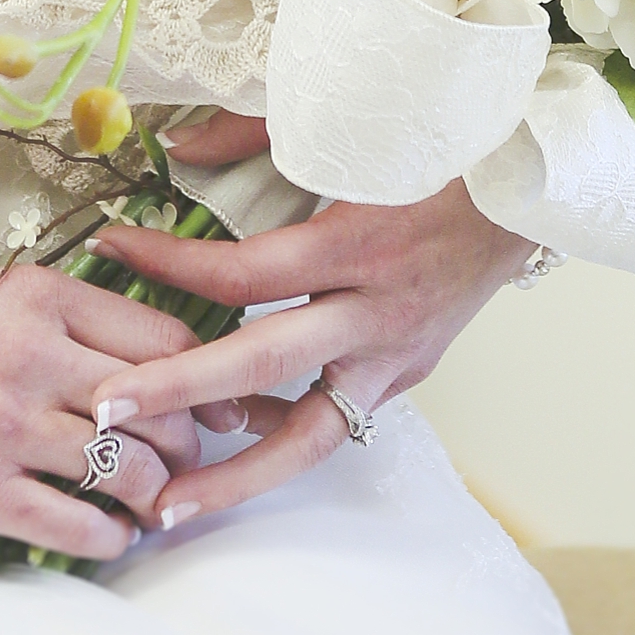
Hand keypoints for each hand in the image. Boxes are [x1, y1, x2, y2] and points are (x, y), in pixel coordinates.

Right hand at [0, 260, 208, 560]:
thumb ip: (50, 312)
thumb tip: (127, 349)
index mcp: (33, 297)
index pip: (160, 335)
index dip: (198, 373)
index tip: (208, 397)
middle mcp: (28, 356)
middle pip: (160, 402)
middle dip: (188, 437)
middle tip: (189, 456)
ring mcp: (1, 427)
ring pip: (125, 467)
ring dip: (153, 492)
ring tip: (152, 501)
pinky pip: (74, 526)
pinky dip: (109, 538)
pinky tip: (110, 536)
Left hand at [84, 113, 536, 526]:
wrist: (528, 189)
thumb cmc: (435, 149)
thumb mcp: (351, 127)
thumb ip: (254, 134)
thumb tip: (174, 146)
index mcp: (357, 244)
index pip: (244, 271)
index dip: (172, 264)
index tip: (111, 249)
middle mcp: (375, 312)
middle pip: (264, 365)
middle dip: (180, 391)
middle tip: (107, 413)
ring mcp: (394, 356)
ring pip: (308, 436)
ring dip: (234, 476)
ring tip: (166, 507)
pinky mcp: (405, 377)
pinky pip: (335, 424)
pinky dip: (282, 441)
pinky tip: (231, 453)